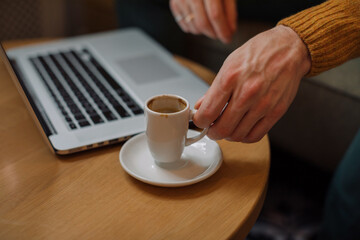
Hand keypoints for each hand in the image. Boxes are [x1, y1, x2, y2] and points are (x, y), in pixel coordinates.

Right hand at [169, 0, 236, 42]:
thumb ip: (230, 11)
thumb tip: (230, 31)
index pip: (215, 15)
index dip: (222, 30)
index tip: (228, 38)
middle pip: (203, 23)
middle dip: (214, 34)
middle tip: (221, 35)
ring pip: (194, 27)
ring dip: (205, 32)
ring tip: (212, 25)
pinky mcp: (174, 3)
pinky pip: (185, 26)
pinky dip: (195, 28)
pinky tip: (201, 21)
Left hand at [193, 25, 310, 142]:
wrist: (290, 48)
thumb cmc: (259, 53)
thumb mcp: (230, 63)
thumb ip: (214, 89)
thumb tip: (201, 107)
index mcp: (230, 78)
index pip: (207, 113)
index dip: (200, 122)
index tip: (200, 121)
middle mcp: (246, 93)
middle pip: (222, 129)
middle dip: (212, 133)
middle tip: (211, 129)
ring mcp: (263, 104)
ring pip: (238, 135)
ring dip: (228, 136)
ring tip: (227, 127)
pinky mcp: (276, 111)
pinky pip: (255, 135)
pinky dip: (244, 137)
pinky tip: (241, 129)